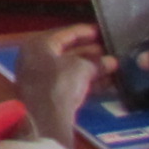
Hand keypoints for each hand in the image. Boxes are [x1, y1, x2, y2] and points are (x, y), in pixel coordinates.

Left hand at [14, 23, 108, 145]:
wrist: (47, 117)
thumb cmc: (60, 82)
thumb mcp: (81, 68)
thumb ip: (97, 63)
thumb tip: (112, 62)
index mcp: (37, 46)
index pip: (63, 34)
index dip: (84, 32)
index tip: (100, 31)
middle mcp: (34, 59)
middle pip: (67, 52)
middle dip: (90, 52)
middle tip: (109, 50)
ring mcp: (39, 78)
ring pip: (69, 69)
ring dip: (91, 68)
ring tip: (114, 65)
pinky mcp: (47, 94)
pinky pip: (69, 82)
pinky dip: (86, 81)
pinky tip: (108, 82)